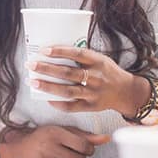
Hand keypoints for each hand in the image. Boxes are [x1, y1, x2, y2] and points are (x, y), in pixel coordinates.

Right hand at [0, 125, 110, 157]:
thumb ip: (86, 135)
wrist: (22, 147)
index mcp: (56, 133)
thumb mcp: (65, 131)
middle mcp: (49, 146)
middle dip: (81, 157)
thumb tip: (106, 138)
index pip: (84, 145)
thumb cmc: (47, 136)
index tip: (84, 147)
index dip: (89, 148)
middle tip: (73, 153)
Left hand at [28, 46, 149, 115]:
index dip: (60, 52)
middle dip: (47, 69)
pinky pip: (72, 107)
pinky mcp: (92, 107)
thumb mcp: (100, 59)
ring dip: (48, 87)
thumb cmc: (108, 72)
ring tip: (33, 82)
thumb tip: (54, 51)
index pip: (77, 54)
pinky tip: (47, 99)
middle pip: (68, 73)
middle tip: (31, 65)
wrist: (126, 91)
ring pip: (67, 91)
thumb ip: (82, 57)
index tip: (43, 50)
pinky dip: (59, 104)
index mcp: (98, 61)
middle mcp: (96, 77)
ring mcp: (93, 93)